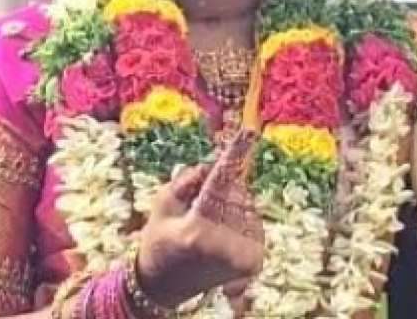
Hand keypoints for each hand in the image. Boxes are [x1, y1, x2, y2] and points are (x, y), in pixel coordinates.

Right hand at [134, 130, 265, 306]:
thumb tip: (214, 163)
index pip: (218, 182)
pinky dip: (238, 219)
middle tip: (197, 209)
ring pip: (245, 203)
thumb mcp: (163, 204)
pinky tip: (220, 235)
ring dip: (229, 206)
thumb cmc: (160, 240)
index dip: (235, 153)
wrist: (167, 287)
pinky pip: (252, 219)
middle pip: (234, 190)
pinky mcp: (255, 259)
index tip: (250, 129)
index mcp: (196, 230)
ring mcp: (242, 255)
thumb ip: (188, 178)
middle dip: (219, 189)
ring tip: (207, 228)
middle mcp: (224, 244)